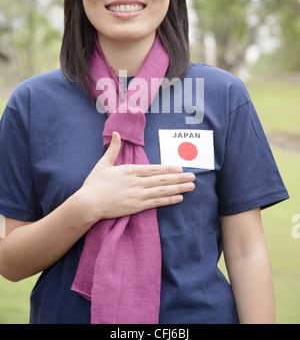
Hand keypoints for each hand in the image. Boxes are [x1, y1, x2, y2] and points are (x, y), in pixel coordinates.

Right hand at [78, 132, 194, 222]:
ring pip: (162, 191)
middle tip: (193, 177)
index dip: (168, 168)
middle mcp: (136, 182)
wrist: (88, 203)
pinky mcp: (136, 206)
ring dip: (178, 188)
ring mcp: (137, 194)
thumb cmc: (94, 184)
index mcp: (130, 170)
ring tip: (190, 186)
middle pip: (162, 179)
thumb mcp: (103, 163)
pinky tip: (179, 198)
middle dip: (179, 178)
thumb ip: (113, 148)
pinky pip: (156, 203)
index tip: (180, 168)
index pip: (154, 169)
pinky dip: (168, 200)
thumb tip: (115, 133)